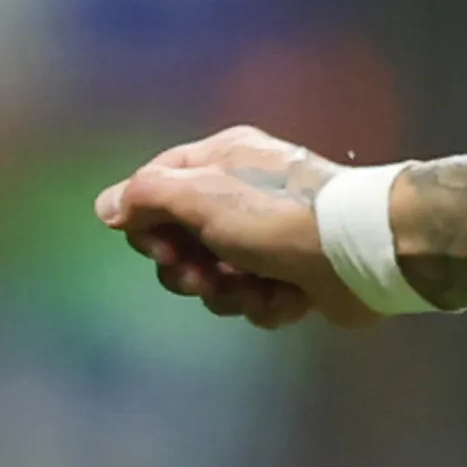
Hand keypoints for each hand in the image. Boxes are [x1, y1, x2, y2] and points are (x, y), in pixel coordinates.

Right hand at [97, 128, 378, 330]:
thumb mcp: (200, 194)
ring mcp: (268, 238)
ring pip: (217, 279)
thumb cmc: (277, 215)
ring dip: (230, 294)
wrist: (359, 253)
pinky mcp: (292, 276)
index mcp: (221, 160)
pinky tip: (289, 298)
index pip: (154, 191)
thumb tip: (106, 206)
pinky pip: (256, 300)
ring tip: (254, 288)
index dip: (147, 226)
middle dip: (189, 270)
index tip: (159, 246)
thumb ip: (146, 196)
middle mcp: (242, 195)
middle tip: (204, 277)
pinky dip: (267, 305)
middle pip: (181, 243)